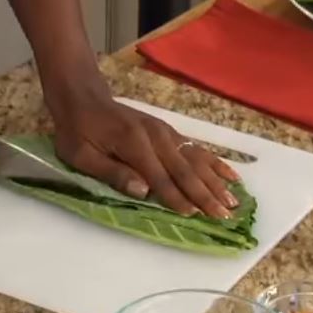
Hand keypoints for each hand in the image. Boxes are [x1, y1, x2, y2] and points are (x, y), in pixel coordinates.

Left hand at [50, 90, 240, 218]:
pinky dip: (215, 163)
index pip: (159, 177)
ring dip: (216, 181)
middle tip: (225, 215)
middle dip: (206, 194)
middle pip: (185, 170)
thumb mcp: (81, 155)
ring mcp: (165, 132)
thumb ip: (112, 173)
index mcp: (133, 143)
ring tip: (235, 200)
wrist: (82, 97)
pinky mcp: (169, 132)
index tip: (194, 215)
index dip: (176, 197)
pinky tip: (231, 174)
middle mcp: (156, 136)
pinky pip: (196, 148)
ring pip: (196, 159)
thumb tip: (142, 191)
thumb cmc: (77, 131)